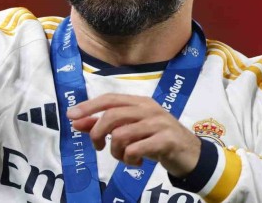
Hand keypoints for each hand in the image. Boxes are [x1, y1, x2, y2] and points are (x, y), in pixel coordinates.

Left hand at [67, 93, 201, 177]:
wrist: (190, 154)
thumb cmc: (155, 140)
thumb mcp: (130, 131)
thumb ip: (103, 125)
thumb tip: (76, 122)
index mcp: (139, 102)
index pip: (109, 99)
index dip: (89, 107)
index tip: (71, 116)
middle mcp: (148, 109)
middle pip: (113, 116)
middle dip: (98, 133)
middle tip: (99, 147)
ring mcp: (159, 123)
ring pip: (122, 134)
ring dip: (116, 151)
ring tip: (124, 157)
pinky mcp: (166, 140)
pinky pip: (136, 149)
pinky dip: (129, 159)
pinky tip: (135, 162)